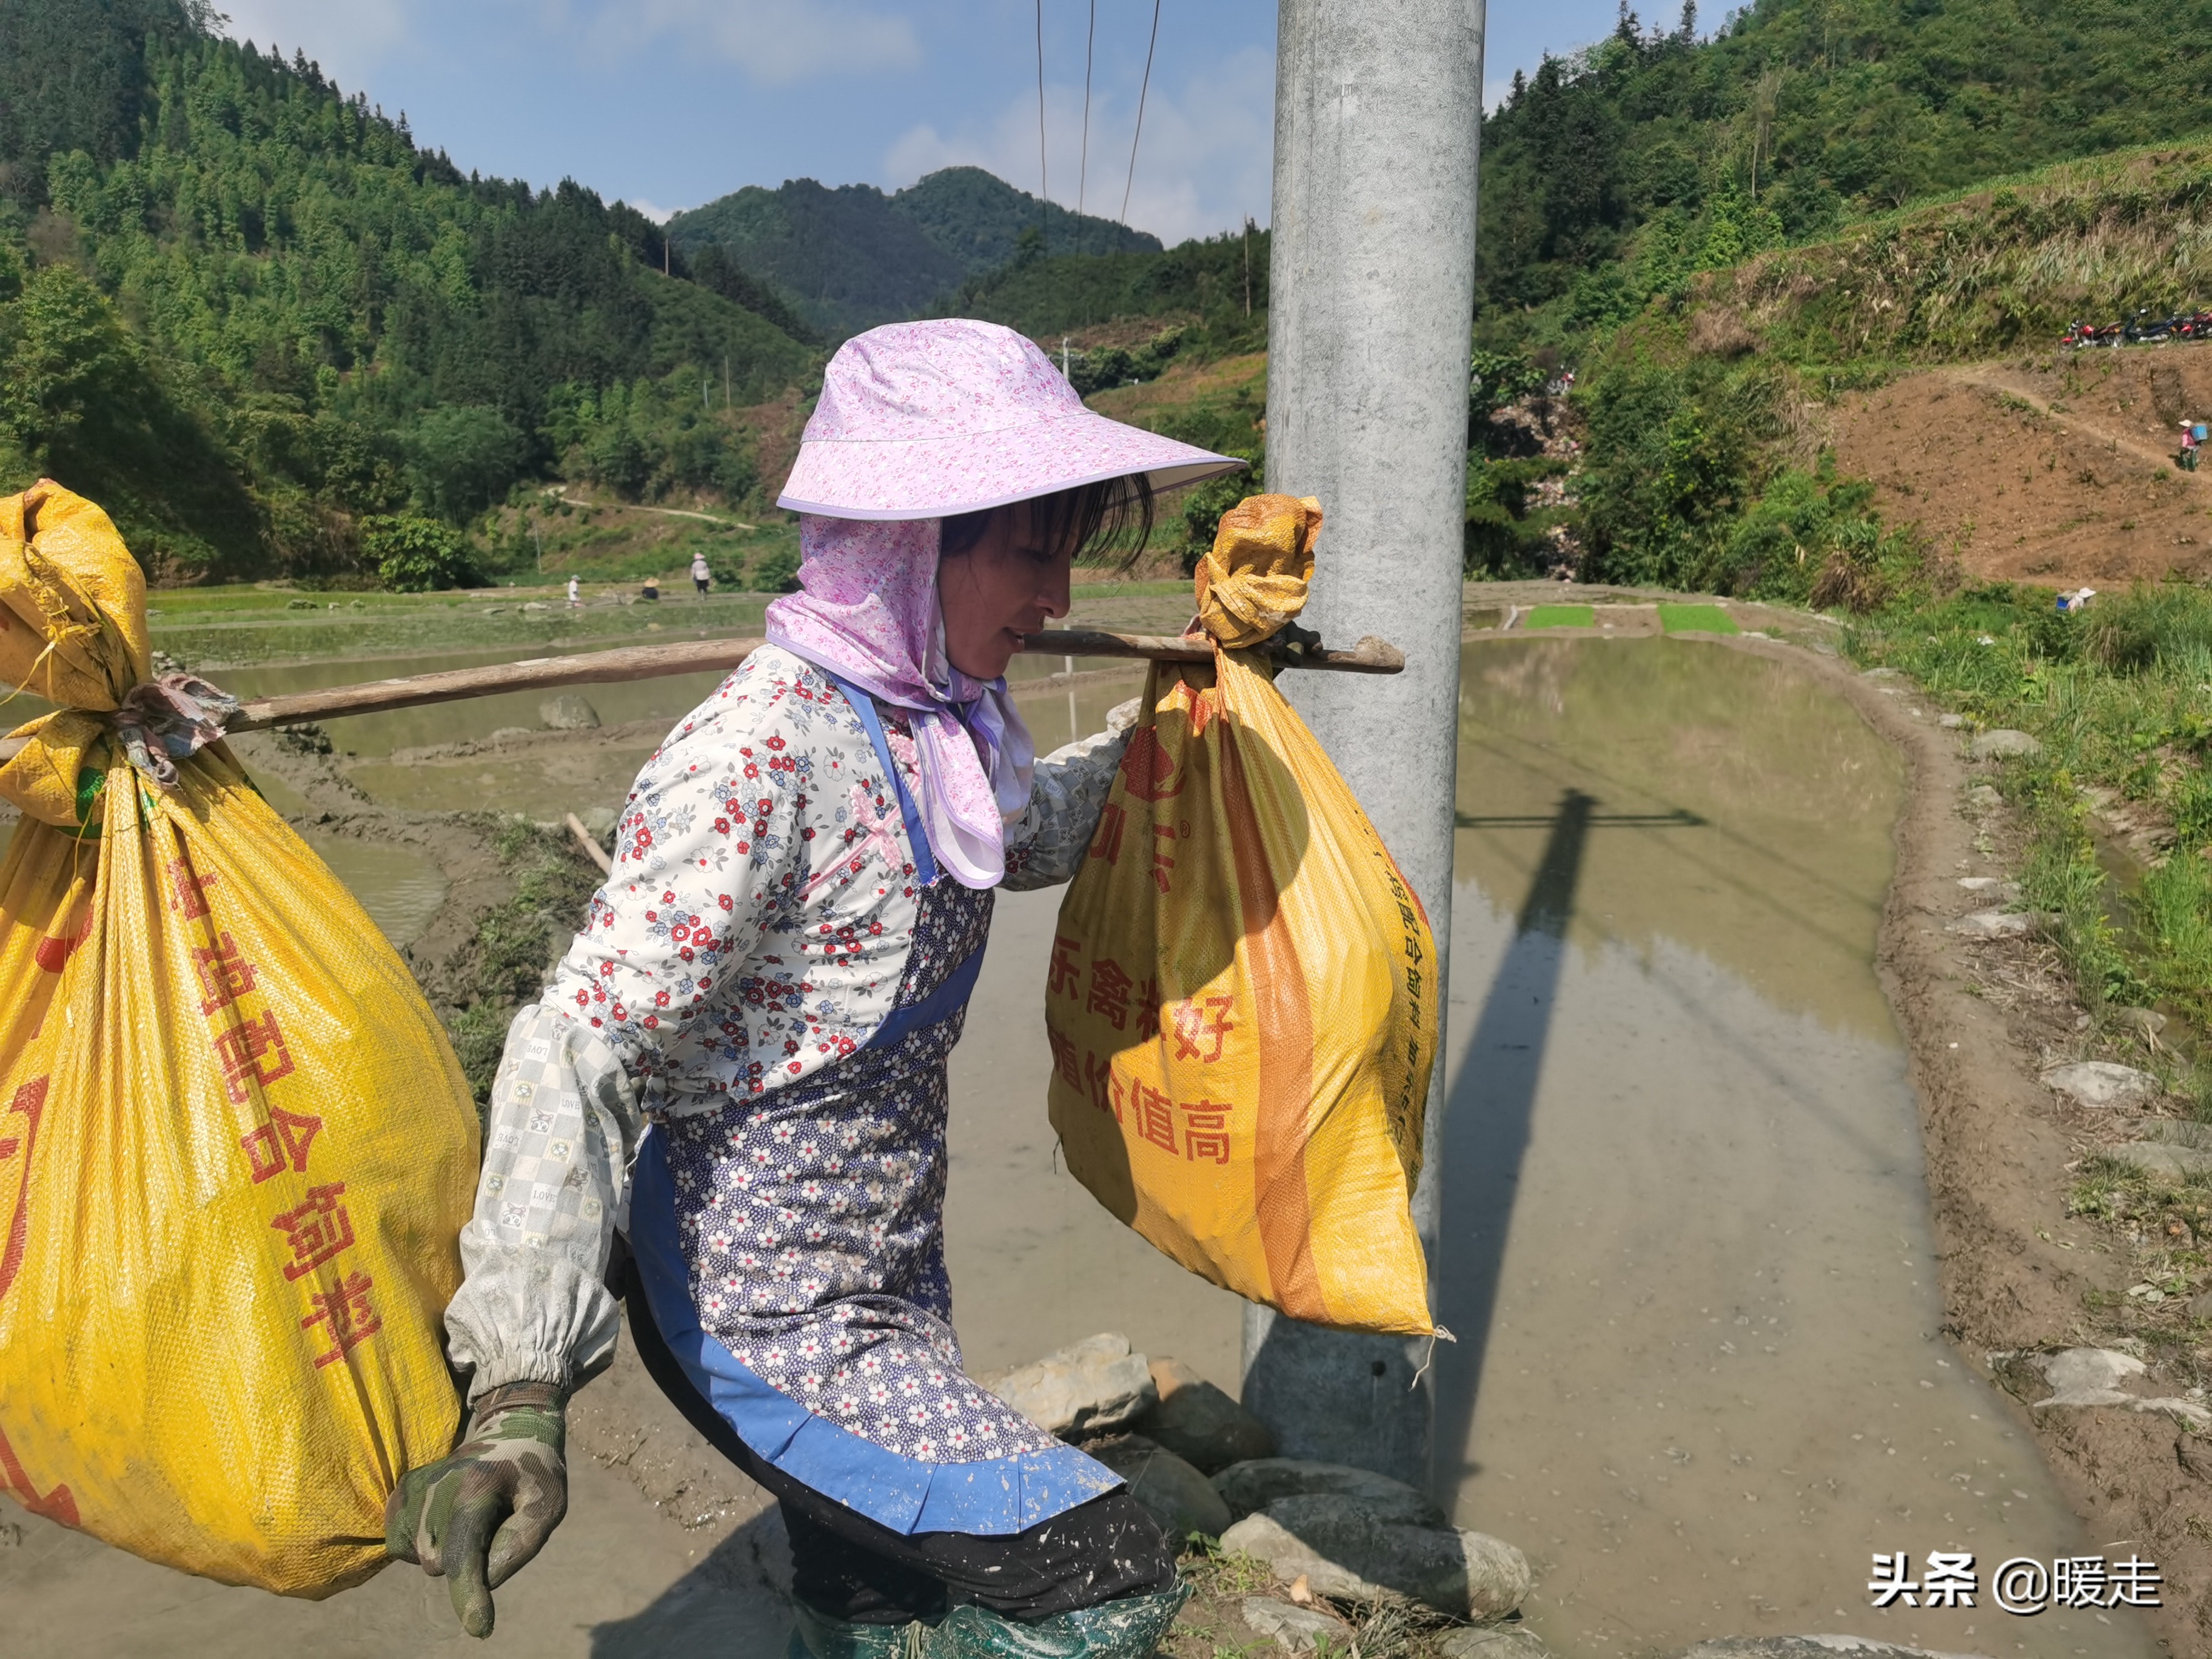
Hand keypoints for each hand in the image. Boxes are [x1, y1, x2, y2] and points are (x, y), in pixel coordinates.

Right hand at [385, 1381, 567, 1637]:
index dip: (470, 1595)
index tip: (480, 1628)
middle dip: (470, 1557)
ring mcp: (413, 1488)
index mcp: (477, 1487)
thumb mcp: (548, 1504)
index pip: (465, 1553)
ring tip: (474, 1513)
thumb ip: (520, 1544)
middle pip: (443, 1563)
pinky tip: (450, 1517)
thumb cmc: (534, 1473)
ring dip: (449, 1550)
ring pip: (422, 1559)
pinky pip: (403, 1547)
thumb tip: (483, 1580)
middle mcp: (437, 1485)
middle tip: (495, 1518)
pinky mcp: (400, 1494)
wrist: (511, 1429)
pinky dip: (426, 1544)